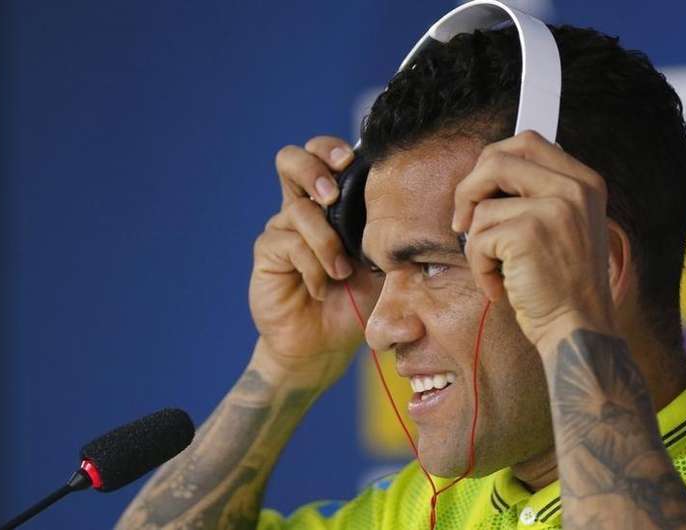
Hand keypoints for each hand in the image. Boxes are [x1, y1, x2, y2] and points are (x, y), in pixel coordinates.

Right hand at [249, 136, 381, 389]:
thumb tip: (417, 219)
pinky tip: (319, 288)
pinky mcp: (268, 252)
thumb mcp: (383, 267)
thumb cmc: (356, 301)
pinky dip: (312, 267)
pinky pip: (289, 243)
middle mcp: (303, 209)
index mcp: (331, 204)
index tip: (351, 161)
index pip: (322, 155)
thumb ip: (391, 239)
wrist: (324, 345)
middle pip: (290, 159)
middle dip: (313, 168)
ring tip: (339, 272)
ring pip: (299, 209)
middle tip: (331, 196)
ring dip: (325, 242)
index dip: (331, 149)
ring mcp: (282, 229)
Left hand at [452, 131, 615, 352]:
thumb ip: (535, 195)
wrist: (578, 330)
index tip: (479, 192)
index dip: (491, 162)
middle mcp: (575, 188)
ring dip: (476, 243)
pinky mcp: (530, 233)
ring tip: (497, 268)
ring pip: (481, 206)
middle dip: (468, 190)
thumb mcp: (563, 227)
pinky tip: (499, 286)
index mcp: (584, 181)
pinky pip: (477, 239)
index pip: (527, 142)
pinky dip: (479, 268)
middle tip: (463, 223)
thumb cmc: (561, 285)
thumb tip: (482, 176)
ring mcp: (555, 208)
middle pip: (496, 158)